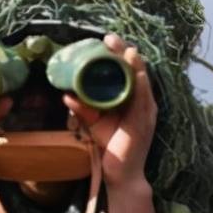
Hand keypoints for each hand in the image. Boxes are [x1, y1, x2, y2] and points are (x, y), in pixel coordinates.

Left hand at [62, 33, 156, 212]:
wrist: (120, 174)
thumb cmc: (109, 147)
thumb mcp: (93, 124)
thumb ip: (82, 109)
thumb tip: (66, 94)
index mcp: (131, 100)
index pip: (127, 72)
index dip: (119, 55)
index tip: (106, 40)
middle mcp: (142, 102)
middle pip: (136, 71)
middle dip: (125, 52)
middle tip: (110, 37)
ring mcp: (146, 111)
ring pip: (142, 81)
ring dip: (134, 63)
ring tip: (125, 48)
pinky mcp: (144, 121)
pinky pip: (143, 98)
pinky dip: (139, 83)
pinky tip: (135, 71)